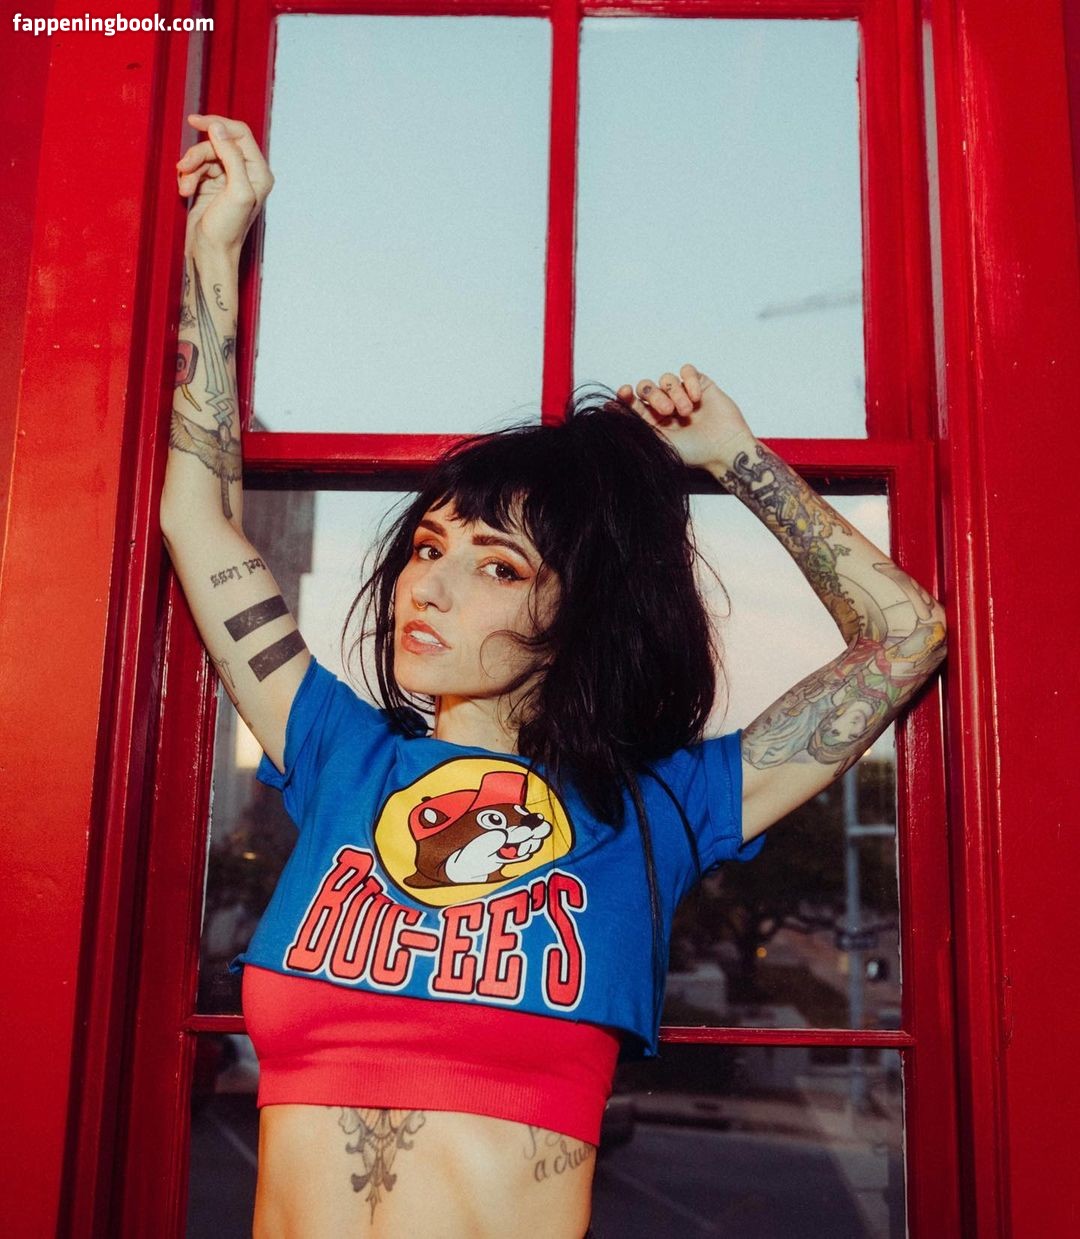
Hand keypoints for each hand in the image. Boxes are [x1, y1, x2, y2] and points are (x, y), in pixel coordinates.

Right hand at [177, 114, 273, 258]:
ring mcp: (229, 179)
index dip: (218, 124)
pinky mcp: (212, 186)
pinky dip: (188, 176)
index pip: (240, 134)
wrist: (209, 252)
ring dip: (190, 167)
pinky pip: (197, 167)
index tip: (195, 121)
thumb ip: (231, 156)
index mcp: (259, 173)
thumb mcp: (235, 190)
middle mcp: (246, 174)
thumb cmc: (227, 229)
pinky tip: (184, 191)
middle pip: (218, 143)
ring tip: (185, 186)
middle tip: (185, 167)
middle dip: (199, 153)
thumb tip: (218, 127)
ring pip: (205, 155)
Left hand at [615, 363, 755, 469]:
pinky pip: (687, 371)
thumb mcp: (658, 441)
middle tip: (668, 411)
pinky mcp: (700, 385)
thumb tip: (605, 408)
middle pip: (646, 386)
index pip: (631, 402)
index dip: (624, 395)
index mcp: (651, 421)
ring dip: (674, 393)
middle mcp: (664, 406)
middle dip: (654, 396)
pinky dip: (689, 382)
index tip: (624, 393)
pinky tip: (697, 398)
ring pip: (666, 378)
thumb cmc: (692, 452)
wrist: (724, 448)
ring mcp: (682, 394)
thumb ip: (633, 424)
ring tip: (687, 411)